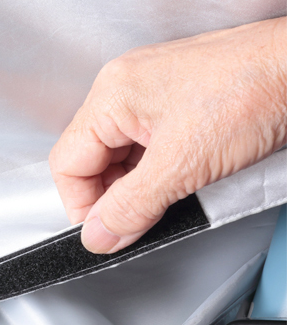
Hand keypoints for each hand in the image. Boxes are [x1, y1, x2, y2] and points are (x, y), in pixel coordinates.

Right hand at [49, 17, 286, 253]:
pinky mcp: (174, 100)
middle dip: (112, 196)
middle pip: (91, 160)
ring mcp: (149, 92)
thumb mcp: (183, 165)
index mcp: (112, 95)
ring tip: (171, 195)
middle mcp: (124, 88)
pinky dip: (157, 170)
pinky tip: (182, 178)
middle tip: (138, 220)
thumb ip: (131, 207)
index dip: (81, 205)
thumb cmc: (256, 91)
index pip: (67, 163)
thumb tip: (98, 236)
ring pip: (119, 156)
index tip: (104, 232)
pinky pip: (146, 145)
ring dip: (137, 186)